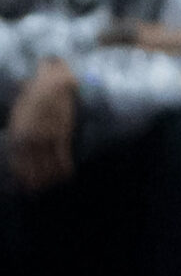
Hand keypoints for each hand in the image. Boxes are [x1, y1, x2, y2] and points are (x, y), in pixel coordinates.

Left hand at [7, 60, 79, 191]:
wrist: (52, 84)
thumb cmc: (33, 95)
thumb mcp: (20, 112)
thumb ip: (20, 130)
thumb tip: (20, 138)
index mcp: (19, 134)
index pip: (18, 161)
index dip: (21, 174)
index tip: (24, 184)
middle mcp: (31, 139)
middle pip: (32, 167)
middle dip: (34, 181)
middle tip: (35, 191)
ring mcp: (47, 138)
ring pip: (47, 166)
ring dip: (49, 178)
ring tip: (50, 186)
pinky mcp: (62, 135)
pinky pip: (63, 157)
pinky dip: (65, 168)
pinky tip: (67, 174)